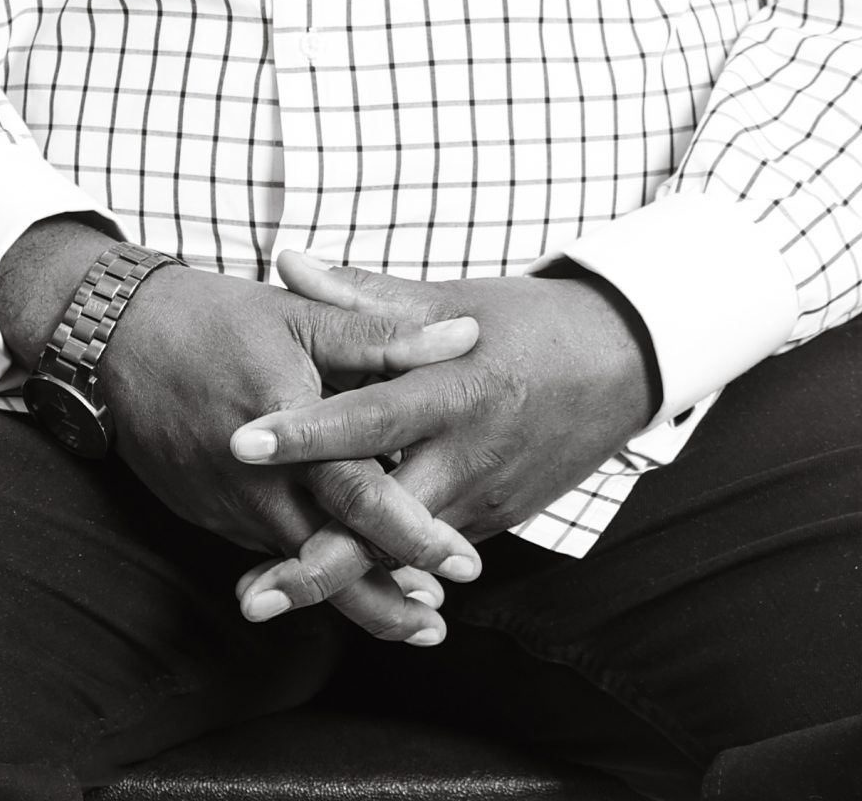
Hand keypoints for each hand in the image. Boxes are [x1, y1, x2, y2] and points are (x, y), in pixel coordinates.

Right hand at [0, 221, 483, 644]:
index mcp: (290, 426)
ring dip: (354, 594)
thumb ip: (382, 336)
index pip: (360, 494)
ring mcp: (229, 507)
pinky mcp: (211, 516)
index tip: (465, 563)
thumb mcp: (302, 314)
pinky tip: (345, 573)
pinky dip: (309, 569)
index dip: (413, 532)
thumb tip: (463, 340)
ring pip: (300, 566)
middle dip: (388, 599)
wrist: (116, 341)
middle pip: (331, 558)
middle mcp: (258, 482)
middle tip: (439, 624)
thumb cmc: (215, 318)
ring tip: (414, 618)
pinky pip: (270, 551)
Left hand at [227, 251, 659, 621]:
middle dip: (316, 563)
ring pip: (401, 555)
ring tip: (261, 599)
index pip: (369, 418)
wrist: (618, 365)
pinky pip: (426, 554)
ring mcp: (483, 498)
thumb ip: (364, 295)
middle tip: (249, 594)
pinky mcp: (491, 522)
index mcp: (454, 390)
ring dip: (337, 581)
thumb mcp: (450, 300)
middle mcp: (468, 455)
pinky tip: (320, 585)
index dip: (307, 433)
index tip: (243, 443)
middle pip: (383, 522)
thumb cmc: (525, 322)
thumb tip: (287, 262)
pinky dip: (378, 570)